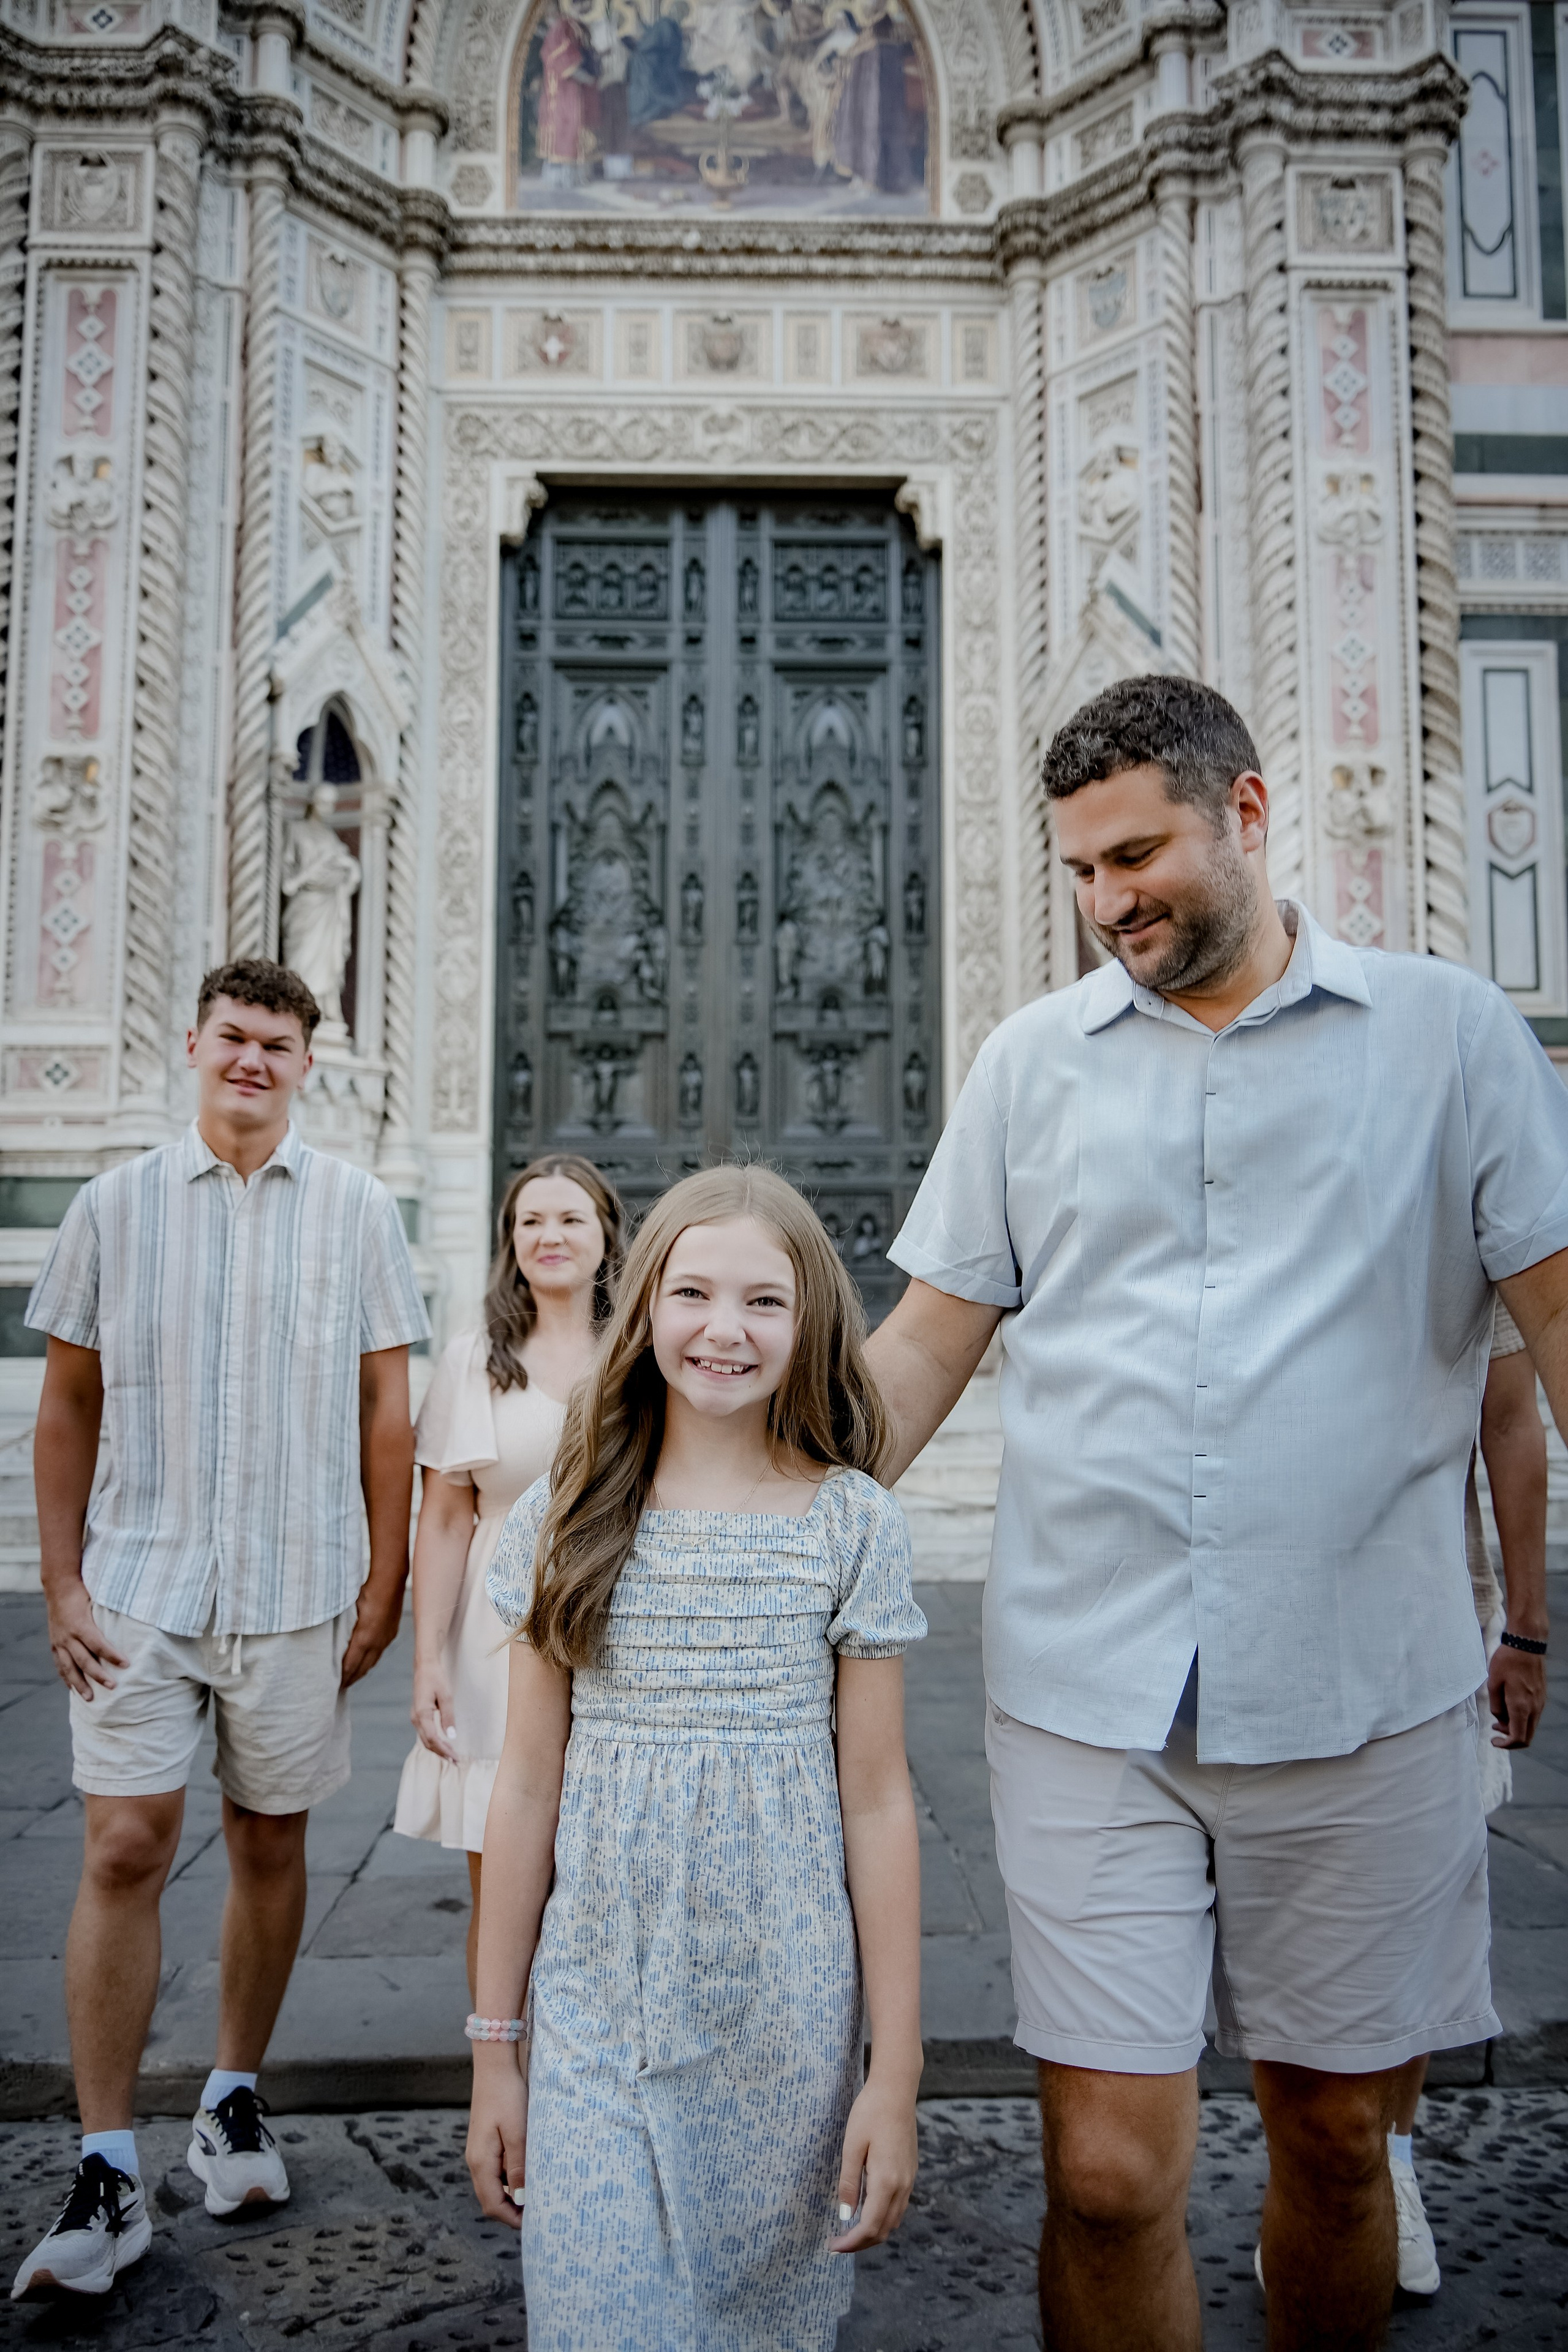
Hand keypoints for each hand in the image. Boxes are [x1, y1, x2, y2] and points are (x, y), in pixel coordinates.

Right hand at [45, 1575, 126, 1699]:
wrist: (58, 1586)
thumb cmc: (84, 1591)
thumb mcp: (98, 1598)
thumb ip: (112, 1611)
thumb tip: (137, 1617)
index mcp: (80, 1624)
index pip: (98, 1644)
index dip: (112, 1655)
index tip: (127, 1664)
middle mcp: (68, 1636)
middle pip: (84, 1660)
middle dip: (99, 1675)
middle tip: (113, 1687)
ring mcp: (59, 1642)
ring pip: (69, 1668)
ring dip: (80, 1684)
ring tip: (90, 1698)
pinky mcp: (54, 1644)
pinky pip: (60, 1665)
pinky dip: (67, 1678)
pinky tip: (73, 1689)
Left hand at [340, 1580, 403, 1689]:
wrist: (390, 1582)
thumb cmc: (366, 1592)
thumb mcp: (348, 1610)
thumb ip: (341, 1628)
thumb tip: (328, 1639)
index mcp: (364, 1638)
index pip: (350, 1664)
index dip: (342, 1676)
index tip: (333, 1684)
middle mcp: (376, 1642)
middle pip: (362, 1668)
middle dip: (351, 1678)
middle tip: (340, 1686)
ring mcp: (385, 1639)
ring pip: (372, 1662)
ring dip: (361, 1671)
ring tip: (351, 1677)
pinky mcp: (391, 1634)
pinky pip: (378, 1654)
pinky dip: (370, 1661)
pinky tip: (365, 1661)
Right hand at [412, 1656, 458, 1760]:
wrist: (425, 1667)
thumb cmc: (436, 1679)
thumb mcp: (446, 1696)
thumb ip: (448, 1717)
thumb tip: (451, 1736)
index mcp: (422, 1714)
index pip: (433, 1738)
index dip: (444, 1750)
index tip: (455, 1758)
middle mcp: (416, 1719)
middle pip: (428, 1742)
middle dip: (442, 1754)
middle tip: (456, 1762)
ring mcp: (415, 1718)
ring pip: (426, 1740)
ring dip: (438, 1749)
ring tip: (452, 1757)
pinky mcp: (418, 1716)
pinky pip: (426, 1733)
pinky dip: (435, 1742)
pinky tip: (444, 1745)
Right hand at [467, 2053, 527, 2227]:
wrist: (495, 2067)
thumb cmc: (507, 2096)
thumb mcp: (517, 2132)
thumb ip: (517, 2166)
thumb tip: (521, 2199)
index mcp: (480, 2162)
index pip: (492, 2205)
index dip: (511, 2219)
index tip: (534, 2223)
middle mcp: (476, 2161)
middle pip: (491, 2199)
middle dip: (512, 2210)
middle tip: (539, 2211)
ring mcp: (479, 2152)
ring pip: (494, 2186)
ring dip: (512, 2194)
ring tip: (538, 2192)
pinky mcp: (486, 2143)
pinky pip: (497, 2170)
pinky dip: (510, 2178)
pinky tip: (528, 2170)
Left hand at [830, 2073, 917, 2251]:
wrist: (896, 2089)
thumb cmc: (870, 2112)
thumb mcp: (852, 2146)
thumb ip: (849, 2183)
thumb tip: (846, 2217)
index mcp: (886, 2181)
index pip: (870, 2227)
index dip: (851, 2243)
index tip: (832, 2246)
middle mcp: (902, 2185)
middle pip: (884, 2230)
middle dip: (861, 2243)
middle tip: (837, 2243)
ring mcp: (909, 2179)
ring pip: (893, 2220)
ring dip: (872, 2231)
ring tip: (849, 2230)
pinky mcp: (910, 2171)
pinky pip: (898, 2206)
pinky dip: (882, 2216)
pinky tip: (865, 2208)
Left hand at [1489, 1641, 1547, 1748]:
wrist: (1527, 1644)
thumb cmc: (1507, 1661)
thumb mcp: (1493, 1683)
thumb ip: (1495, 1705)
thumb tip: (1499, 1718)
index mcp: (1521, 1706)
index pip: (1518, 1738)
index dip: (1505, 1745)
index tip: (1493, 1740)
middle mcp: (1534, 1708)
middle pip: (1527, 1737)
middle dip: (1510, 1738)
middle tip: (1494, 1729)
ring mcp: (1540, 1702)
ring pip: (1530, 1726)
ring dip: (1515, 1727)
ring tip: (1498, 1717)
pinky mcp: (1541, 1696)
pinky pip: (1533, 1715)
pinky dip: (1521, 1718)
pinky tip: (1509, 1707)